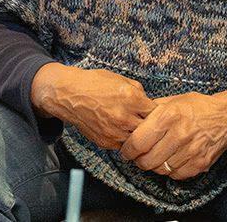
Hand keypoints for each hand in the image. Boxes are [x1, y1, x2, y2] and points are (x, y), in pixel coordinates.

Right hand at [31, 64, 154, 148]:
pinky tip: (123, 132)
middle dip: (151, 126)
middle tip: (151, 124)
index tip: (156, 113)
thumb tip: (149, 104)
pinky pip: (123, 145)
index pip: (156, 112)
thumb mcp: (121, 80)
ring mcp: (114, 131)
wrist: (69, 95)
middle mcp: (124, 116)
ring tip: (137, 130)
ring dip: (139, 136)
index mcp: (131, 98)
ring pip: (138, 141)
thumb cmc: (94, 84)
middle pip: (150, 129)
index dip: (158, 113)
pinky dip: (126, 140)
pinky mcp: (105, 141)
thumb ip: (139, 92)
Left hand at [120, 91, 226, 179]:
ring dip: (154, 166)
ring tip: (155, 158)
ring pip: (160, 169)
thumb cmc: (198, 107)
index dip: (127, 151)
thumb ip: (152, 111)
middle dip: (139, 161)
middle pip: (147, 160)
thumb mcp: (173, 100)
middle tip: (138, 157)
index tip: (126, 152)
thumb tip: (132, 120)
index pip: (137, 142)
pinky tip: (171, 160)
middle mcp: (178, 134)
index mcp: (168, 116)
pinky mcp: (200, 163)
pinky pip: (176, 175)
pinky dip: (170, 171)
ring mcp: (190, 150)